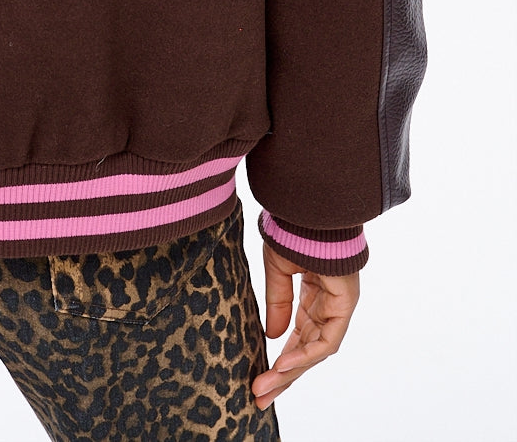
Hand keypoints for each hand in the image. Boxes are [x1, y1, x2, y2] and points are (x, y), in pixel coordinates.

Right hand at [251, 243, 359, 410]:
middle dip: (283, 376)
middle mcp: (327, 306)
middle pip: (306, 351)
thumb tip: (274, 336)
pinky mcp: (344, 305)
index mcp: (313, 296)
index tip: (259, 378)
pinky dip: (305, 354)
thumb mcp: (278, 268)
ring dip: (290, 371)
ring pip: (315, 351)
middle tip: (260, 395)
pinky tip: (283, 364)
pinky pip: (326, 339)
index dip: (280, 360)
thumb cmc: (296, 229)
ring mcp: (338, 307)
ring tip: (265, 386)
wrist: (311, 207)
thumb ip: (277, 302)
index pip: (298, 337)